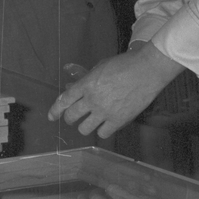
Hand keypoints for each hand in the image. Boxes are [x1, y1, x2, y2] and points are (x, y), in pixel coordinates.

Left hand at [49, 45, 183, 138]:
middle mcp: (92, 100)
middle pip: (71, 116)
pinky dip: (102, 130)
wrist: (147, 70)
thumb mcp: (101, 67)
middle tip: (74, 117)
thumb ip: (86, 79)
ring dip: (85, 126)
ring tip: (91, 122)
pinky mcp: (118, 120)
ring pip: (84, 129)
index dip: (55, 110)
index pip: (64, 100)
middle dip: (70, 118)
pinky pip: (102, 134)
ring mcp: (105, 112)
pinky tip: (106, 125)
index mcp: (86, 84)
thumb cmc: (125, 64)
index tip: (51, 117)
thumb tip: (73, 88)